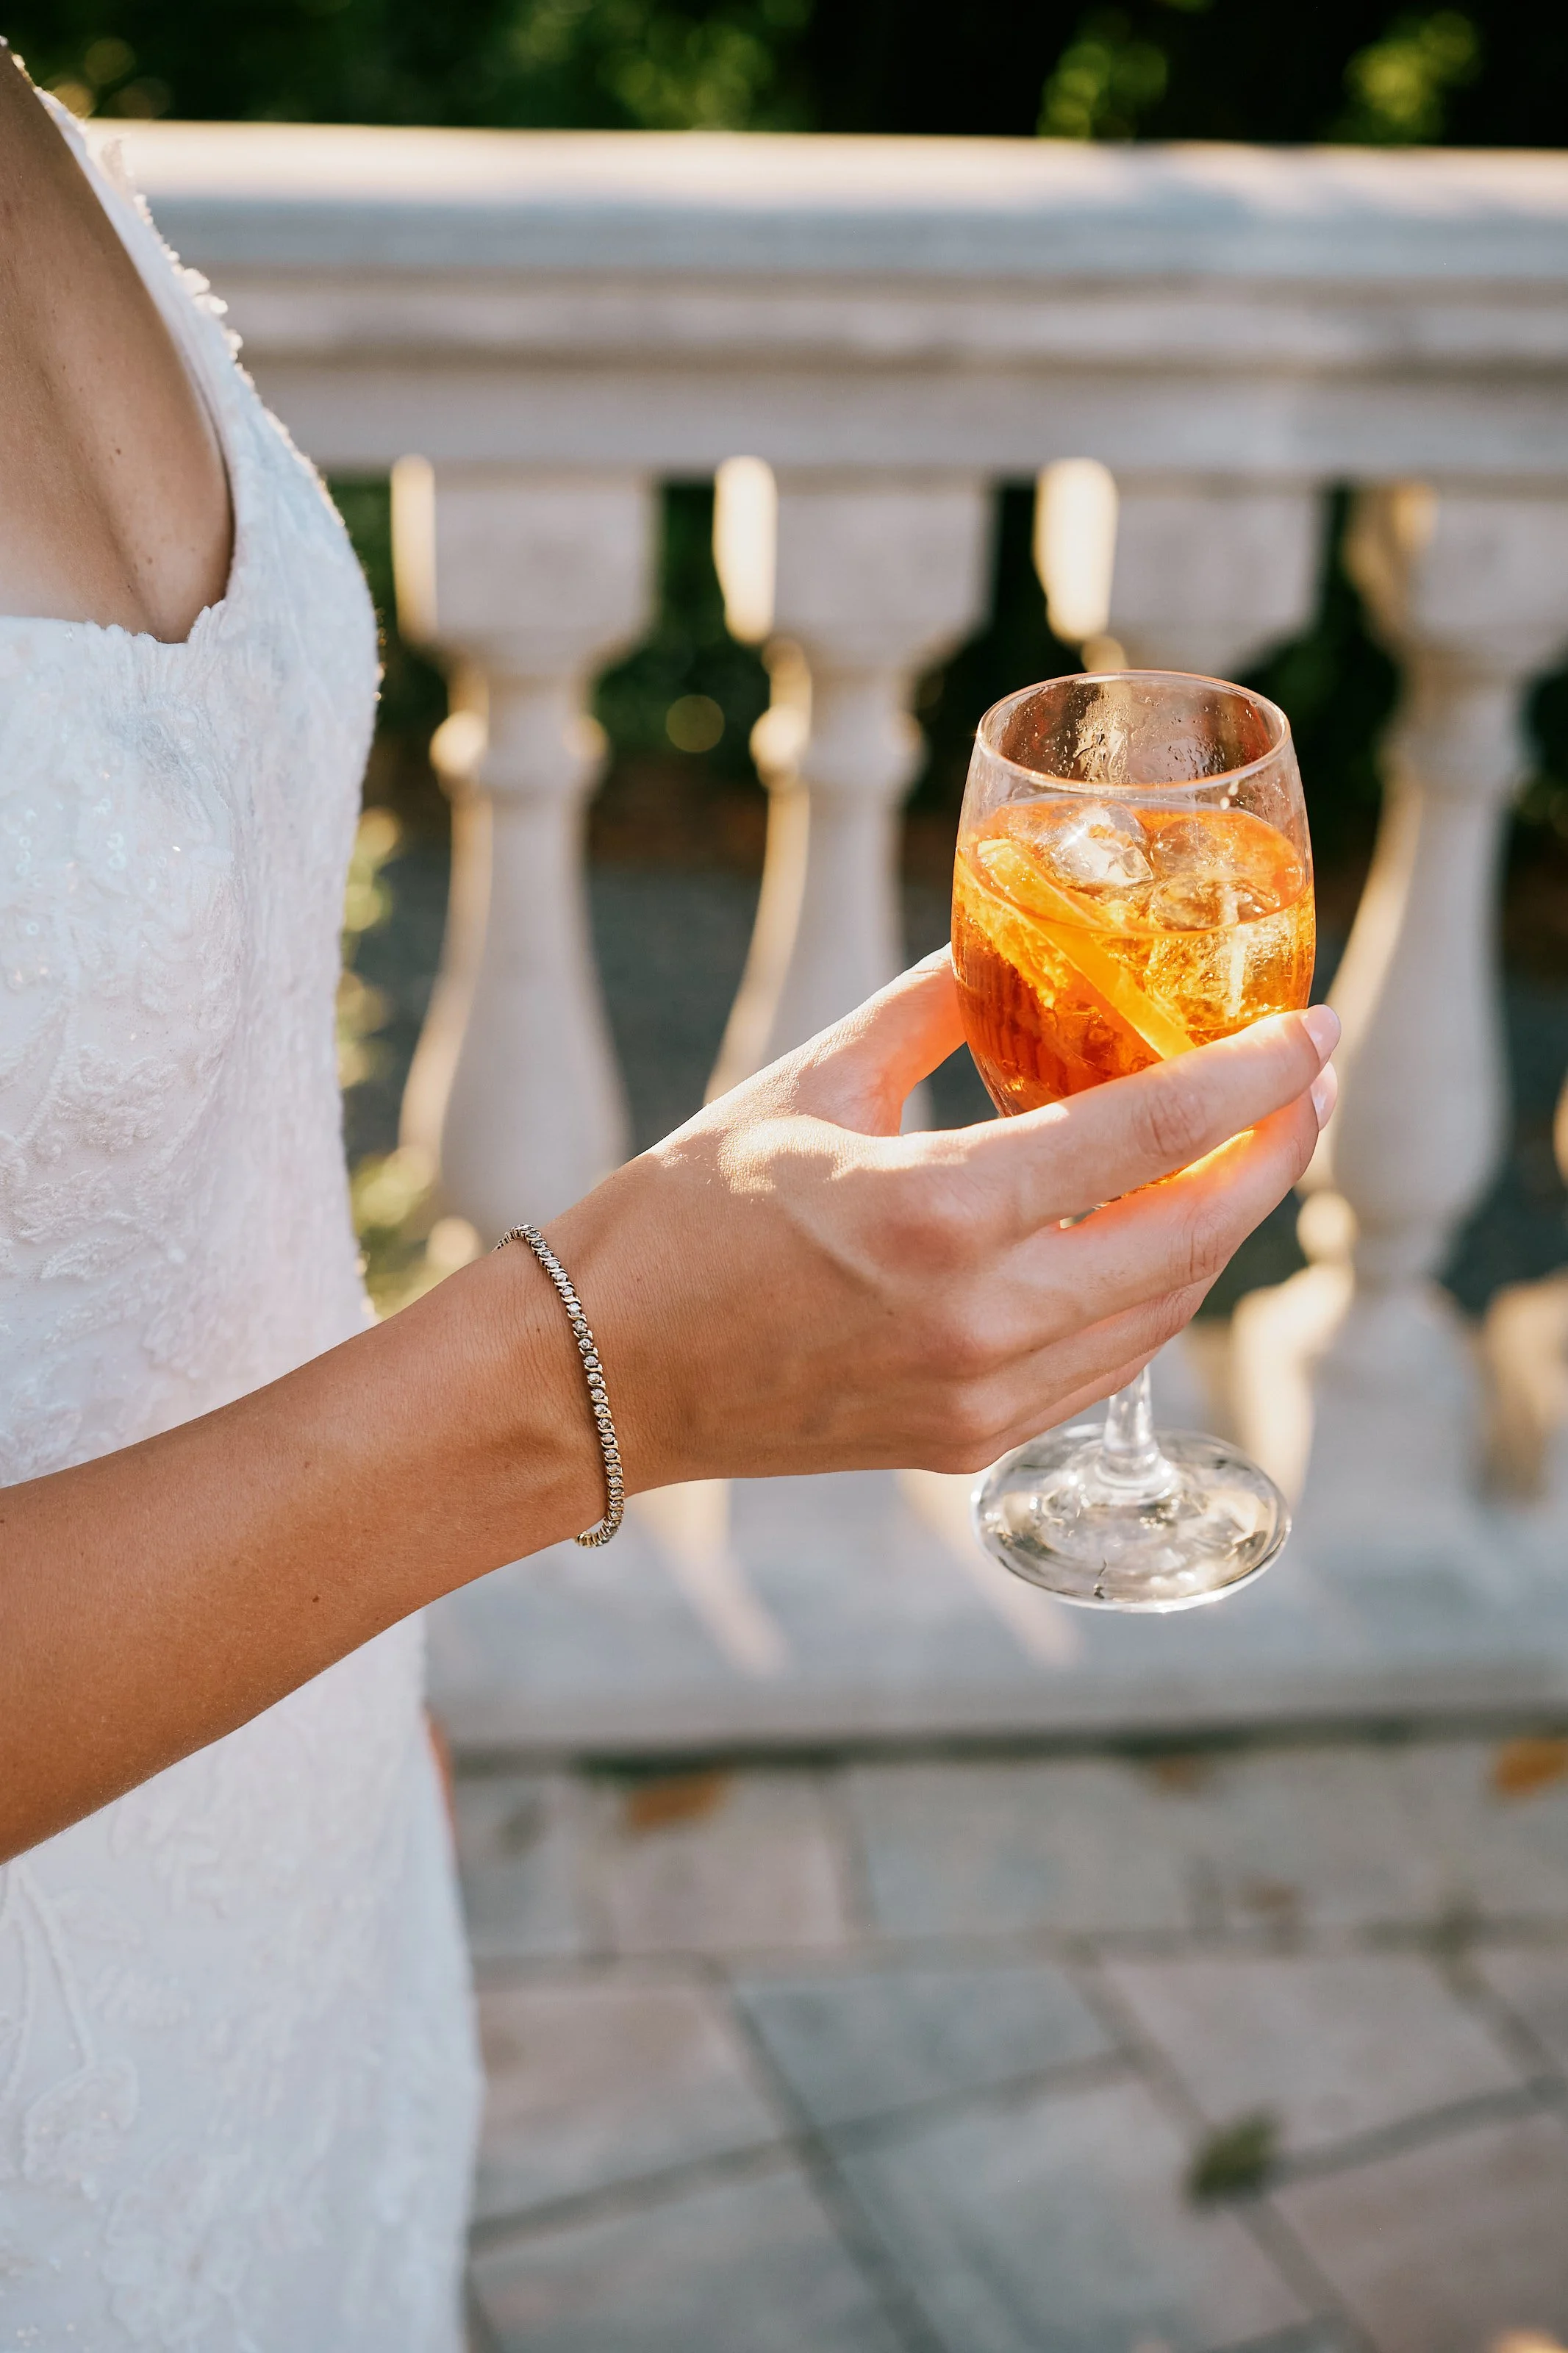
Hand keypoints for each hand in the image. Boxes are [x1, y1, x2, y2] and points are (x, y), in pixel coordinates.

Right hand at [547, 954, 1338, 1488]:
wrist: (595, 1379)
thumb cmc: (676, 1220)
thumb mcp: (805, 1085)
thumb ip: (926, 1009)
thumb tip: (1009, 944)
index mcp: (936, 1215)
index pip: (1148, 1137)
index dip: (1252, 1077)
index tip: (1313, 1030)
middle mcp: (979, 1323)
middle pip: (1194, 1238)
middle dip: (1272, 1156)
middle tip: (1303, 1086)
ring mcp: (981, 1399)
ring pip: (1163, 1310)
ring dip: (1220, 1228)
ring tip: (1241, 1150)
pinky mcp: (967, 1442)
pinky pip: (1105, 1364)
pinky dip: (1151, 1294)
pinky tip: (1150, 1236)